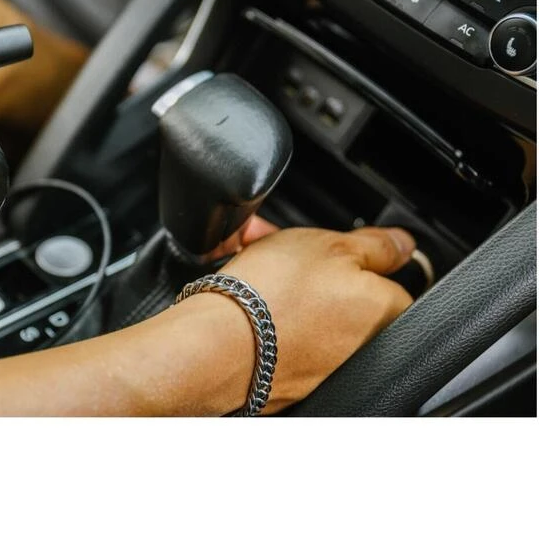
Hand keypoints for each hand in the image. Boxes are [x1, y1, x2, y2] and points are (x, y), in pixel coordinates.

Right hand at [199, 222, 414, 412]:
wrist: (217, 344)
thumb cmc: (274, 295)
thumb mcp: (333, 245)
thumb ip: (378, 245)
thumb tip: (402, 244)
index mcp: (385, 314)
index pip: (388, 277)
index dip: (354, 254)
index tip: (329, 246)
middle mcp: (360, 348)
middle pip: (344, 290)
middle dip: (314, 265)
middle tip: (284, 247)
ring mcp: (323, 367)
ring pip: (310, 307)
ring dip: (287, 281)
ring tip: (254, 261)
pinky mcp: (287, 375)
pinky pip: (283, 330)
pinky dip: (269, 308)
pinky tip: (245, 290)